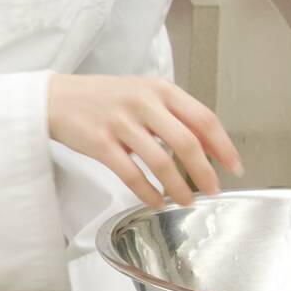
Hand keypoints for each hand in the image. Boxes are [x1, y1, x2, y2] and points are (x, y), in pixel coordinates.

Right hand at [47, 74, 242, 207]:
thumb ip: (175, 115)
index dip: (223, 146)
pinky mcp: (100, 143)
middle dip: (204, 172)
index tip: (234, 167)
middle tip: (212, 191)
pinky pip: (131, 174)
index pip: (203, 118)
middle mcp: (143, 103)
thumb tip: (210, 146)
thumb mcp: (144, 94)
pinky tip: (156, 201)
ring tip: (186, 201)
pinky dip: (148, 193)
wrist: (57, 98)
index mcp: (160, 89)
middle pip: (186, 142)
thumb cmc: (104, 98)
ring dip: (178, 188)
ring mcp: (121, 123)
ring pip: (161, 162)